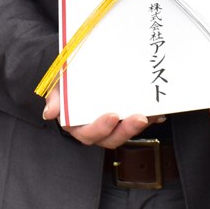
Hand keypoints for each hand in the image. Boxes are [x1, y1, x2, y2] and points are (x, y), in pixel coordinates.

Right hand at [40, 89, 162, 148]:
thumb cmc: (68, 80)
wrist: (79, 70)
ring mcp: (113, 126)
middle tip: (139, 117)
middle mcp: (96, 129)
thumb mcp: (58, 84)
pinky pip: (139, 123)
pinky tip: (159, 112)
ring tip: (151, 114)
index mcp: (77, 124)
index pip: (89, 133)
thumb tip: (50, 113)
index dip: (101, 128)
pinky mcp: (126, 119)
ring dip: (140, 125)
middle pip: (112, 138)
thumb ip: (56, 97)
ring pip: (127, 132)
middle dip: (126, 130)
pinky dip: (151, 118)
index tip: (112, 116)